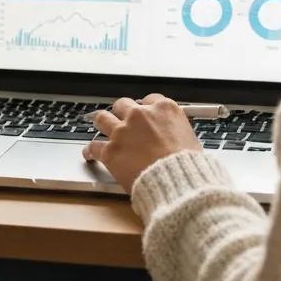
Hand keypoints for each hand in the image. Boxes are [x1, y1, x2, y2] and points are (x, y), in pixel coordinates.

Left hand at [83, 93, 201, 194]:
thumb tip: (173, 136)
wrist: (176, 180)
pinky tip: (89, 153)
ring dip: (102, 122)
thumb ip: (176, 131)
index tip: (143, 114)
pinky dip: (90, 151)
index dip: (145, 108)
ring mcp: (123, 132)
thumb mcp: (191, 138)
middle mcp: (140, 115)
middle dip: (122, 112)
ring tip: (100, 125)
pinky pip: (93, 147)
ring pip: (102, 118)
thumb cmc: (187, 165)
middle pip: (123, 104)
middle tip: (121, 119)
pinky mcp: (111, 151)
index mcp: (163, 109)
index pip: (149, 100)